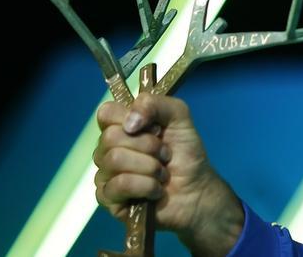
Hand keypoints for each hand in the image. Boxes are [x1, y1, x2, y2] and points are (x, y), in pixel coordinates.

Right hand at [94, 94, 243, 256]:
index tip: (155, 128)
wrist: (197, 189)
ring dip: (150, 167)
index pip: (106, 113)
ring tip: (162, 173)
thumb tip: (130, 122)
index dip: (131, 118)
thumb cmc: (186, 154)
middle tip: (165, 154)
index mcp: (120, 127)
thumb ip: (155, 104)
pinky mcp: (107, 199)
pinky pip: (121, 184)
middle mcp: (108, 149)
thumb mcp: (179, 117)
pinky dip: (147, 186)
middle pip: (110, 137)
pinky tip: (156, 190)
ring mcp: (105, 174)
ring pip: (115, 159)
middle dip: (149, 146)